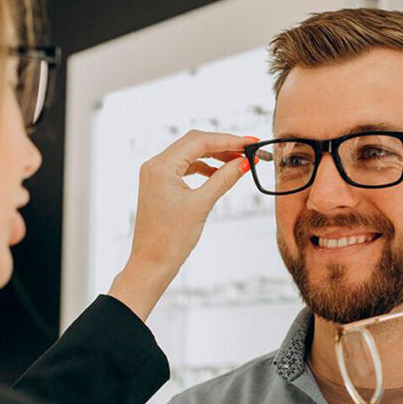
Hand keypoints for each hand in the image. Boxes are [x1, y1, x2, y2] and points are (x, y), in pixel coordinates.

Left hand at [107, 130, 255, 320]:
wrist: (152, 263)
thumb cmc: (171, 239)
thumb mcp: (201, 205)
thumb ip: (224, 179)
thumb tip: (244, 162)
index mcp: (161, 167)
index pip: (199, 142)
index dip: (228, 140)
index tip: (251, 142)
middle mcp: (155, 165)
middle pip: (194, 142)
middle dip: (222, 145)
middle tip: (248, 150)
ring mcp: (155, 174)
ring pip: (190, 154)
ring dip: (214, 156)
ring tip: (237, 162)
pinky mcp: (159, 184)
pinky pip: (184, 167)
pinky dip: (203, 167)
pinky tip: (218, 173)